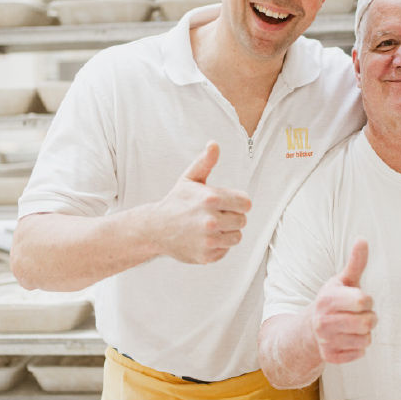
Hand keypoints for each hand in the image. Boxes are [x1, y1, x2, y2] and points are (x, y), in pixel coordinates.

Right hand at [153, 141, 251, 263]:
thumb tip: (214, 144)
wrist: (154, 229)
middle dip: (232, 217)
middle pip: (242, 220)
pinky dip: (218, 246)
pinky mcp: (206, 256)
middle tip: (216, 215)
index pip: (245, 203)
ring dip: (227, 232)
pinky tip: (205, 238)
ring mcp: (208, 240)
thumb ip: (205, 162)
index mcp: (210, 199)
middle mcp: (211, 221)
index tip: (227, 203)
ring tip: (211, 227)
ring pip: (236, 237)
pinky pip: (226, 250)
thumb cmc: (175, 202)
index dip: (238, 203)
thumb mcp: (189, 179)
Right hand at [309, 239, 375, 364]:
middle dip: (370, 318)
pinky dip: (358, 347)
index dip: (367, 300)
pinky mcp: (330, 357)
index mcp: (327, 299)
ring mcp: (325, 340)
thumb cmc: (333, 301)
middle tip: (360, 315)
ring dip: (364, 334)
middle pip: (368, 323)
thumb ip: (355, 262)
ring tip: (352, 327)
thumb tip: (363, 239)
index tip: (359, 300)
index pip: (363, 301)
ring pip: (366, 340)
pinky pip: (359, 354)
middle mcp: (323, 321)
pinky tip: (346, 339)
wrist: (309, 329)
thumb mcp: (342, 281)